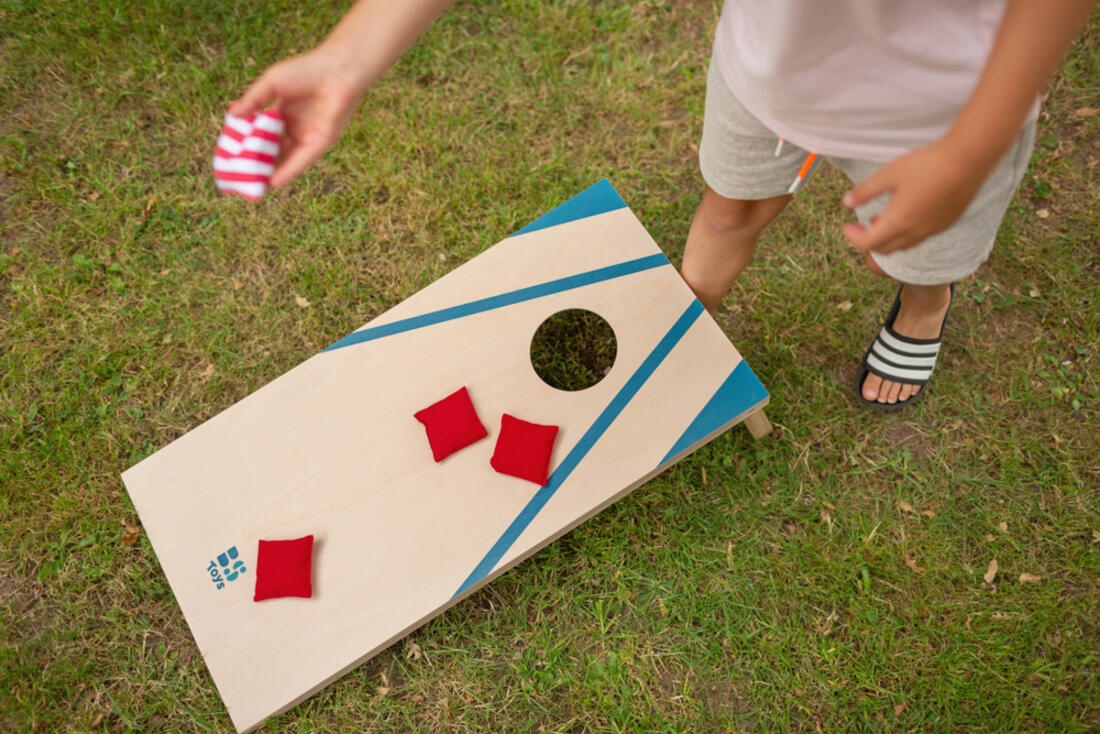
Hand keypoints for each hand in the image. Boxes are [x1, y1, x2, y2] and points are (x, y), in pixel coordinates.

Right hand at [232, 47, 364, 188]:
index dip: (247, 144)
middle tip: (237, 176)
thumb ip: (253, 100)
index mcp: (282, 113)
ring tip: (250, 185)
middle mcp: (294, 128)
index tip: (230, 155)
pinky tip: (272, 182)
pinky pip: (300, 162)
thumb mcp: (271, 83)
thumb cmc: (306, 71)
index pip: (261, 133)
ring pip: (284, 160)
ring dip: (269, 173)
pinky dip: (287, 172)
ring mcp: (306, 137)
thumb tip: (232, 115)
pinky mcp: (320, 144)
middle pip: (272, 150)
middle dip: (256, 163)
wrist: (337, 71)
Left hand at [841, 138, 992, 253]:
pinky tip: (906, 214)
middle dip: (869, 241)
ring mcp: (933, 230)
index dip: (853, 237)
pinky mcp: (946, 223)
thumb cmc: (927, 164)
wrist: (968, 159)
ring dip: (888, 238)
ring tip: (881, 219)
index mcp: (898, 222)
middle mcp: (915, 232)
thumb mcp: (890, 173)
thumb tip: (846, 202)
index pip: (868, 243)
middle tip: (861, 226)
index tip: (847, 226)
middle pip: (885, 249)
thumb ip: (866, 190)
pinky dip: (906, 233)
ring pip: (904, 245)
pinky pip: (920, 237)